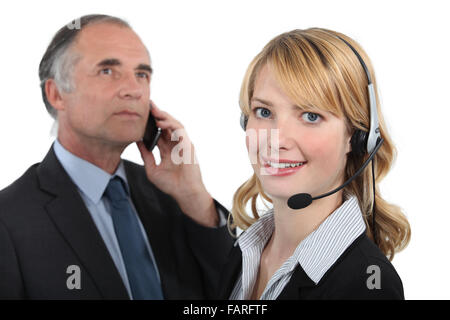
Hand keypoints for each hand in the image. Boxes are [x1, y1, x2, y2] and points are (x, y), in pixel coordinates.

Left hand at [137, 101, 217, 226]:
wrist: (184, 193)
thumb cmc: (171, 184)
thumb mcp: (152, 168)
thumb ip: (146, 155)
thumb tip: (137, 142)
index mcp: (168, 150)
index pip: (159, 132)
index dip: (151, 123)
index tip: (141, 114)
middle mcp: (175, 145)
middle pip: (166, 125)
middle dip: (157, 114)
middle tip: (147, 104)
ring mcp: (183, 144)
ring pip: (174, 124)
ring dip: (164, 116)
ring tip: (154, 110)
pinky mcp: (188, 145)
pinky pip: (180, 131)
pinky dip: (171, 125)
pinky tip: (162, 122)